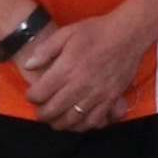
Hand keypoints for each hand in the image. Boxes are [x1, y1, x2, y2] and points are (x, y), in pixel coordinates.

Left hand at [14, 4, 149, 125]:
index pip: (40, 94)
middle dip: (43, 115)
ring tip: (56, 121)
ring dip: (61, 124)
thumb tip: (28, 65)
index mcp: (66, 69)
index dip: (31, 97)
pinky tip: (78, 122)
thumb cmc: (95, 31)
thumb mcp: (66, 33)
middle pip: (54, 111)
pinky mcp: (111, 99)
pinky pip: (95, 121)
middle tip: (41, 113)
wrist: (128, 35)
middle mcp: (80, 86)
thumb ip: (45, 50)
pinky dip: (83, 126)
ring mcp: (97, 95)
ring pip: (73, 120)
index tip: (31, 96)